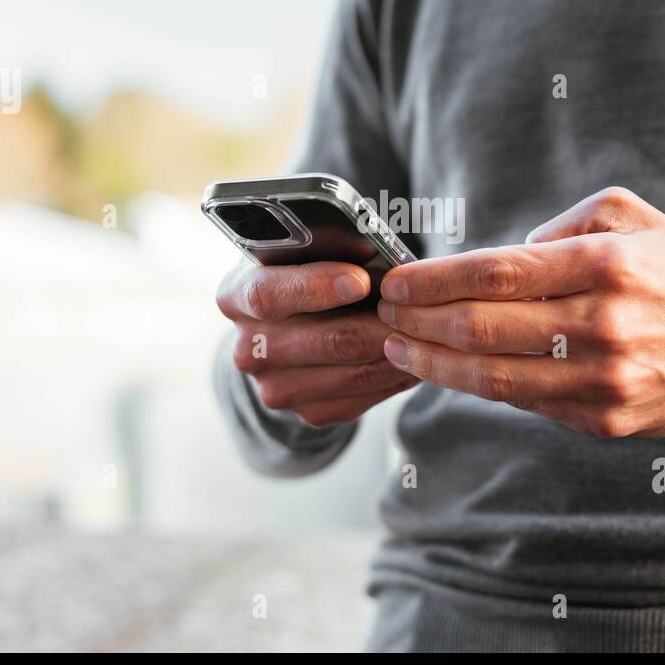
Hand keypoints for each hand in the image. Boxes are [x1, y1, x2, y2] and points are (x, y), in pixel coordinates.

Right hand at [217, 260, 418, 426]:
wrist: (291, 327)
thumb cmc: (306, 274)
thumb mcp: (305, 251)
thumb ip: (331, 251)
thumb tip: (384, 263)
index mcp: (236, 295)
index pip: (268, 294)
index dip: (316, 287)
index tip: (360, 281)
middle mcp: (247, 348)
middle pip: (323, 341)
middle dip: (379, 325)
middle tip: (418, 311)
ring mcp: (274, 387)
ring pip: (351, 374)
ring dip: (397, 353)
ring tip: (428, 332)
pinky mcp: (307, 413)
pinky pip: (362, 398)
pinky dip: (394, 377)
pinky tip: (414, 357)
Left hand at [376, 187, 664, 437]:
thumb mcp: (629, 216)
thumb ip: (559, 226)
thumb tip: (497, 261)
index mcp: (606, 266)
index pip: (496, 272)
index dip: (434, 280)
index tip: (395, 282)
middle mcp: (604, 326)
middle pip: (483, 328)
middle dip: (419, 323)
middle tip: (384, 316)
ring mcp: (604, 380)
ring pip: (494, 378)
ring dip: (434, 365)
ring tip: (399, 349)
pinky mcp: (604, 420)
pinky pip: (525, 404)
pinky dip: (479, 387)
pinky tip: (451, 372)